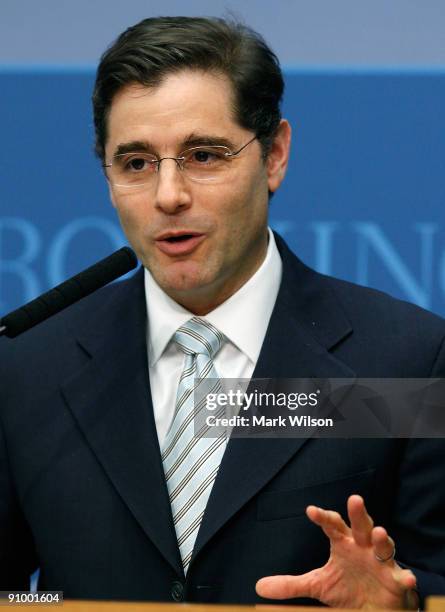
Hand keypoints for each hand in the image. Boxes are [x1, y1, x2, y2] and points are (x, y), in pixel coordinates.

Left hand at [256, 495, 417, 608]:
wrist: (374, 608)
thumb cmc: (348, 588)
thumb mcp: (318, 585)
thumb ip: (291, 584)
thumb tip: (259, 586)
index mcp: (344, 544)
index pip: (332, 526)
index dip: (323, 517)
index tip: (310, 510)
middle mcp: (364, 548)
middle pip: (361, 526)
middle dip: (358, 513)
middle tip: (354, 499)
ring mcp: (382, 563)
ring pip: (385, 546)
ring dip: (384, 539)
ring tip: (380, 532)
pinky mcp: (396, 583)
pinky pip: (403, 579)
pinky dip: (406, 579)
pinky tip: (406, 579)